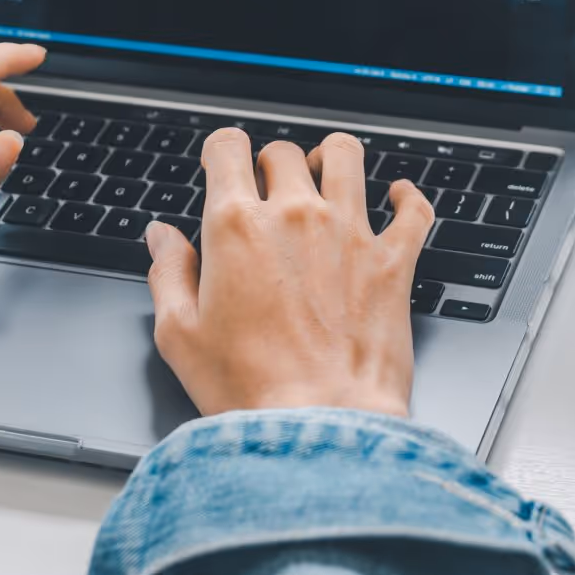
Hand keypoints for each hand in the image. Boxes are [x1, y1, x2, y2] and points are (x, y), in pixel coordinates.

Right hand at [143, 129, 434, 416]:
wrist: (318, 426)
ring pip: (347, 157)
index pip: (228, 147)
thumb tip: (161, 237)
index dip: (222, 152)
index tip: (223, 166)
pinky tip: (397, 197)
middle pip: (284, 152)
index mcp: (237, 228)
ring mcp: (350, 234)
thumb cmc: (250, 390)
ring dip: (331, 158)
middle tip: (267, 192)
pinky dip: (407, 196)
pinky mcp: (392, 262)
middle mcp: (296, 217)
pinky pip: (413, 209)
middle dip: (270, 164)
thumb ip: (168, 273)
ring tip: (325, 174)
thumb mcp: (180, 334)